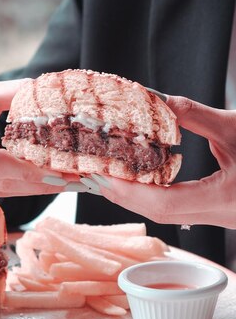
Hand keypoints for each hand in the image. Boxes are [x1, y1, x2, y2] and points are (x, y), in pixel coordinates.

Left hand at [90, 95, 235, 228]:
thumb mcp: (233, 126)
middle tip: (96, 175)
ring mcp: (219, 216)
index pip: (165, 203)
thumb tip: (158, 102)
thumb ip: (194, 116)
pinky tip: (140, 182)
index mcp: (222, 198)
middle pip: (160, 212)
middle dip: (124, 194)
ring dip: (136, 197)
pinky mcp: (218, 211)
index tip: (104, 175)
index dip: (130, 191)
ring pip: (168, 214)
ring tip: (110, 177)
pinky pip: (179, 208)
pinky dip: (155, 195)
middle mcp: (220, 215)